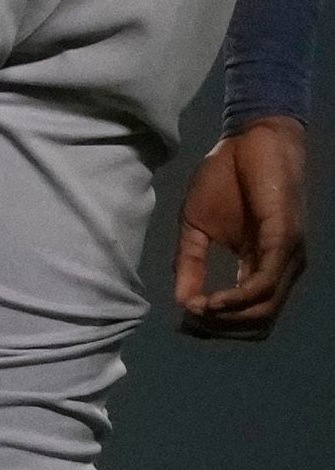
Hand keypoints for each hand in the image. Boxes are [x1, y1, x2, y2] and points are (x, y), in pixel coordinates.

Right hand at [177, 117, 309, 338]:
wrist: (248, 139)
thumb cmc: (225, 177)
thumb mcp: (195, 226)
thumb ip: (190, 264)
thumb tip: (181, 302)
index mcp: (261, 265)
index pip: (247, 313)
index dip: (215, 326)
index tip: (183, 321)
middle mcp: (281, 268)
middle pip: (258, 322)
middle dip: (220, 329)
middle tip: (189, 321)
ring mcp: (287, 256)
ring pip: (265, 310)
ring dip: (228, 320)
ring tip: (198, 311)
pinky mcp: (285, 241)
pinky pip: (264, 284)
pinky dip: (237, 299)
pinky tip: (212, 300)